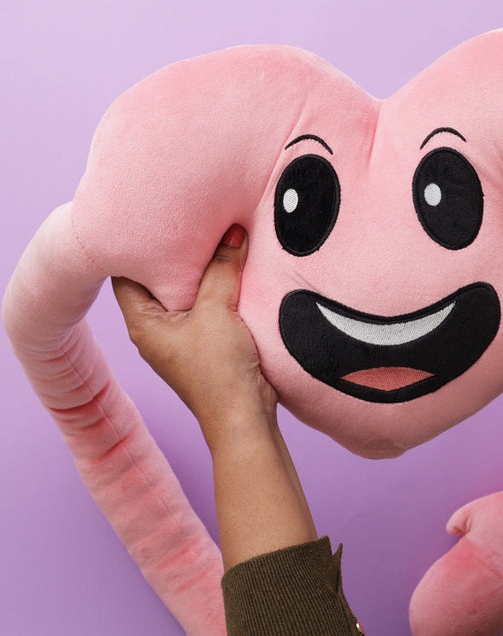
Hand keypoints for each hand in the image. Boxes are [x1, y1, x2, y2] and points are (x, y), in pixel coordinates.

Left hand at [112, 224, 276, 446]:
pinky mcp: (206, 343)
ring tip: (213, 237)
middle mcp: (157, 330)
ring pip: (186, 293)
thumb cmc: (218, 370)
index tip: (149, 218)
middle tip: (187, 220)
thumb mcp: (217, 311)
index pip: (125, 274)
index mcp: (144, 323)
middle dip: (173, 253)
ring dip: (200, 271)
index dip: (133, 246)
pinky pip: (207, 305)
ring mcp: (182, 338)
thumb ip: (222, 269)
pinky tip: (233, 268)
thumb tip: (233, 233)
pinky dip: (217, 287)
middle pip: (158, 280)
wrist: (244, 417)